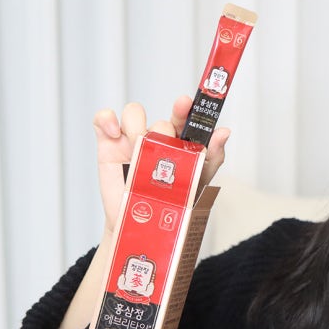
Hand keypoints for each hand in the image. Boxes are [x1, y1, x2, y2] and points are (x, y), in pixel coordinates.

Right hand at [93, 97, 230, 234]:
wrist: (142, 225)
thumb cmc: (171, 201)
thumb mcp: (198, 180)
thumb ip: (213, 156)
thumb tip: (224, 132)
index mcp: (179, 142)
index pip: (184, 118)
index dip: (185, 109)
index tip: (185, 104)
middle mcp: (157, 137)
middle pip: (161, 121)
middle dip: (164, 134)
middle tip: (164, 146)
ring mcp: (133, 138)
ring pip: (133, 112)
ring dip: (137, 127)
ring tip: (139, 152)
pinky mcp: (109, 144)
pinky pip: (104, 118)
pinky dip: (107, 120)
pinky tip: (114, 134)